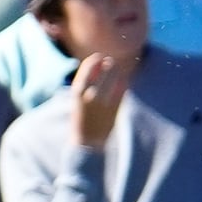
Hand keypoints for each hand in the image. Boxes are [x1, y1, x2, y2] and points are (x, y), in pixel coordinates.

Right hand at [64, 35, 132, 149]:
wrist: (87, 142)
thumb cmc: (81, 118)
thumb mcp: (77, 99)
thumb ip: (86, 83)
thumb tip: (98, 66)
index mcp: (78, 90)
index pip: (89, 65)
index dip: (95, 59)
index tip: (99, 58)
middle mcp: (91, 93)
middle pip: (106, 68)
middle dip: (110, 63)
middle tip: (111, 63)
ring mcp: (104, 99)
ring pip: (116, 76)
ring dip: (118, 71)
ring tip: (117, 71)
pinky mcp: (116, 106)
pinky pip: (123, 88)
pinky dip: (123, 83)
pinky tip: (122, 82)